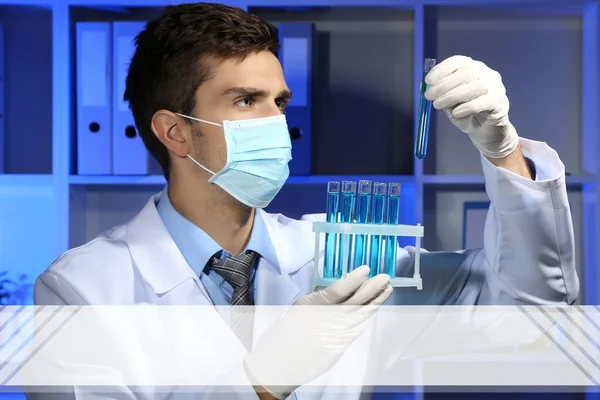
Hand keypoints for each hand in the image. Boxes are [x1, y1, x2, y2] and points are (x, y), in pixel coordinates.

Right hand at [244, 265, 392, 398]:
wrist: (280, 362)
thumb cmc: (287, 331)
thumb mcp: (301, 307)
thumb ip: (322, 298)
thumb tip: (346, 285)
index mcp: (310, 308)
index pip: (336, 292)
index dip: (353, 280)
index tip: (366, 269)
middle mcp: (323, 323)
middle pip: (353, 304)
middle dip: (371, 290)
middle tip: (385, 278)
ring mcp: (332, 337)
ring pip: (359, 317)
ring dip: (374, 302)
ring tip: (386, 290)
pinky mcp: (338, 347)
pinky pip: (356, 329)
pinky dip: (367, 317)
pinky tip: (375, 307)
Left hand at [424, 55, 519, 158]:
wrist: (484, 130)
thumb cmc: (465, 112)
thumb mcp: (448, 101)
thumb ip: (439, 92)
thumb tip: (423, 86)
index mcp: (473, 67)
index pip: (459, 61)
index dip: (442, 69)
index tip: (428, 81)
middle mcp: (486, 73)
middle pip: (466, 72)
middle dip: (444, 84)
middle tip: (429, 96)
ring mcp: (495, 86)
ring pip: (474, 86)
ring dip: (452, 96)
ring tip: (437, 105)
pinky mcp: (499, 101)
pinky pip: (483, 101)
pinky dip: (467, 107)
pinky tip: (456, 113)